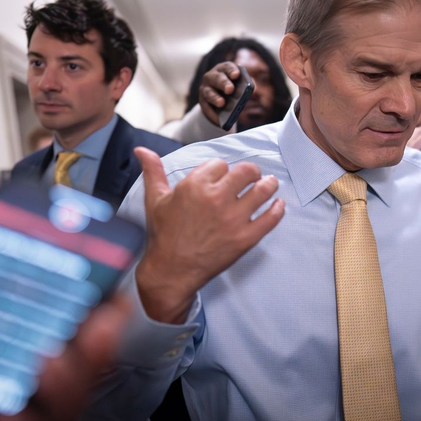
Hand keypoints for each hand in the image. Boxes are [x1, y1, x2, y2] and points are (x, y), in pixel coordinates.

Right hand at [134, 147, 285, 323]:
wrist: (171, 271)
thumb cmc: (163, 234)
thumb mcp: (155, 200)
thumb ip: (153, 171)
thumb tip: (141, 150)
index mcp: (195, 186)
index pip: (220, 164)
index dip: (221, 170)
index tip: (222, 177)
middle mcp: (216, 199)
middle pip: (246, 172)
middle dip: (251, 172)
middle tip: (253, 176)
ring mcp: (233, 219)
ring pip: (263, 190)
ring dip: (269, 184)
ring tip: (270, 184)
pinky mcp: (245, 238)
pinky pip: (271, 218)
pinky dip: (278, 209)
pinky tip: (278, 204)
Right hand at [196, 61, 242, 127]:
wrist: (222, 104)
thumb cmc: (234, 91)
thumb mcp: (241, 87)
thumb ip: (247, 86)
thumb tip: (253, 89)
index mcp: (224, 70)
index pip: (227, 67)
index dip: (231, 70)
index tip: (236, 75)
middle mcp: (212, 76)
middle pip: (217, 78)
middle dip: (223, 83)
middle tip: (230, 89)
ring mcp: (205, 88)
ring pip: (209, 92)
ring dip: (215, 97)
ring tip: (221, 103)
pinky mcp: (202, 101)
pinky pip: (206, 107)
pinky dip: (212, 113)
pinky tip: (218, 119)